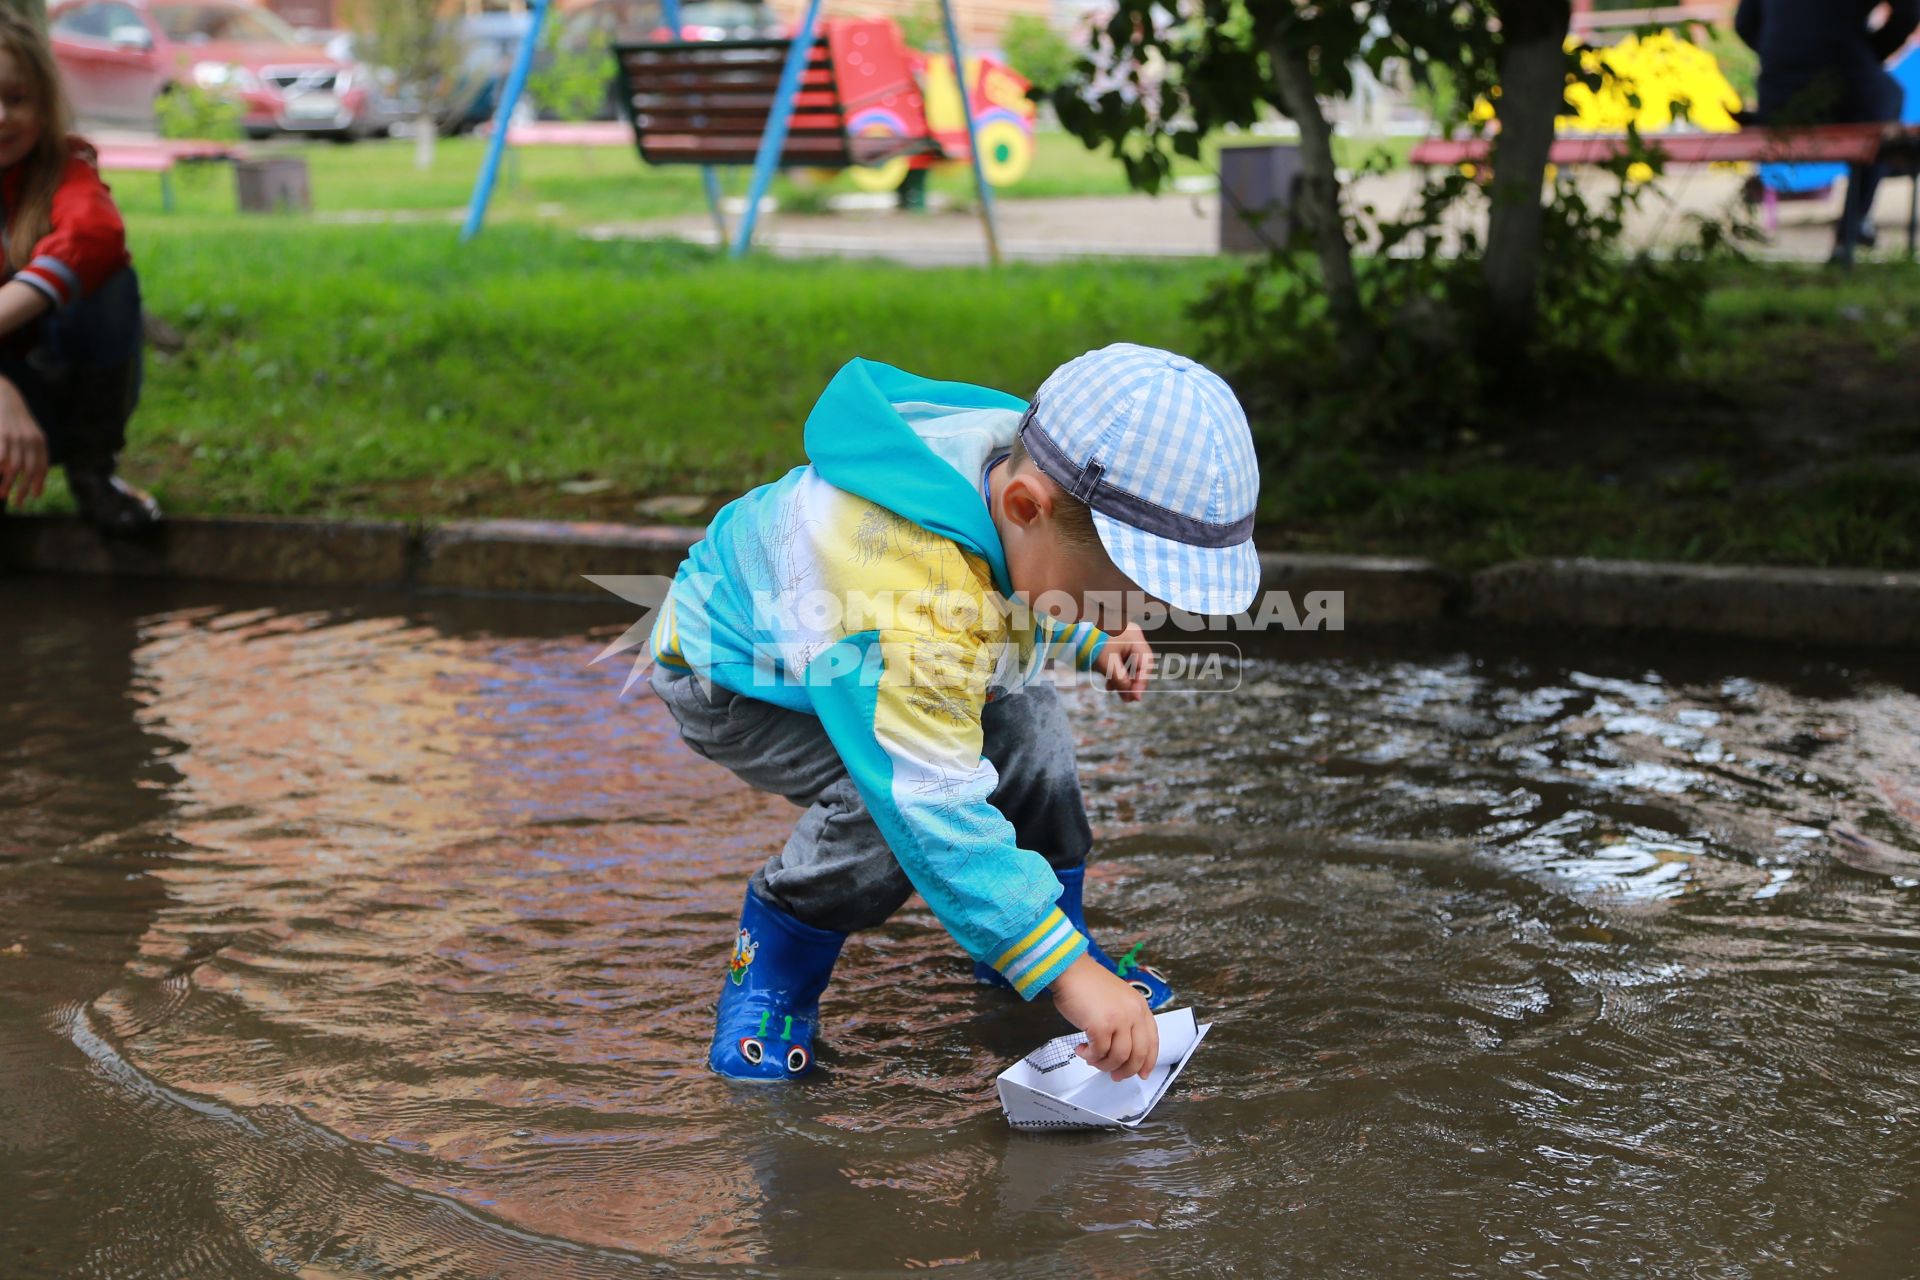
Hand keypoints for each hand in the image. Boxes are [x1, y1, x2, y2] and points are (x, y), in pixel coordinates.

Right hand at [0, 377, 46, 505]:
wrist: (6, 396)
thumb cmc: (18, 421)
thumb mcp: (31, 434)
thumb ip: (34, 453)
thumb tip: (35, 477)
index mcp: (40, 441)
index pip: (42, 466)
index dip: (38, 483)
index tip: (33, 496)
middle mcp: (30, 440)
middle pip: (29, 470)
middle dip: (23, 489)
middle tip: (18, 502)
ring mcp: (15, 437)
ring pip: (14, 467)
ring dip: (8, 484)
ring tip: (3, 495)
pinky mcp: (2, 434)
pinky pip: (2, 456)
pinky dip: (0, 469)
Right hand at [1049, 952, 1158, 1080]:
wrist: (1069, 969)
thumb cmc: (1087, 984)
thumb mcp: (1117, 999)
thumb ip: (1125, 1021)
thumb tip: (1123, 1051)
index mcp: (1140, 1007)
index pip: (1152, 1041)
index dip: (1148, 1061)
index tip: (1143, 1073)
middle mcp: (1133, 1013)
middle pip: (1138, 1054)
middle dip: (1126, 1070)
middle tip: (1114, 1075)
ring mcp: (1118, 1020)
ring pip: (1118, 1058)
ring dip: (1104, 1064)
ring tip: (1091, 1058)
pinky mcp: (1100, 1026)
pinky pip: (1099, 1053)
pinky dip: (1089, 1057)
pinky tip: (1081, 1050)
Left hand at [1095, 622, 1152, 702]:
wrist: (1070, 628)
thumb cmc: (1091, 643)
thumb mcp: (1108, 665)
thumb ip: (1121, 681)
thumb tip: (1131, 696)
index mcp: (1135, 638)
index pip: (1146, 663)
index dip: (1142, 682)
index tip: (1136, 697)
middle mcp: (1132, 637)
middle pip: (1138, 664)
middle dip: (1132, 683)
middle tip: (1127, 699)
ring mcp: (1122, 638)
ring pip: (1128, 663)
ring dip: (1123, 679)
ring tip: (1115, 692)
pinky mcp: (1112, 642)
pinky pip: (1119, 660)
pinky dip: (1115, 672)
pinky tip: (1109, 684)